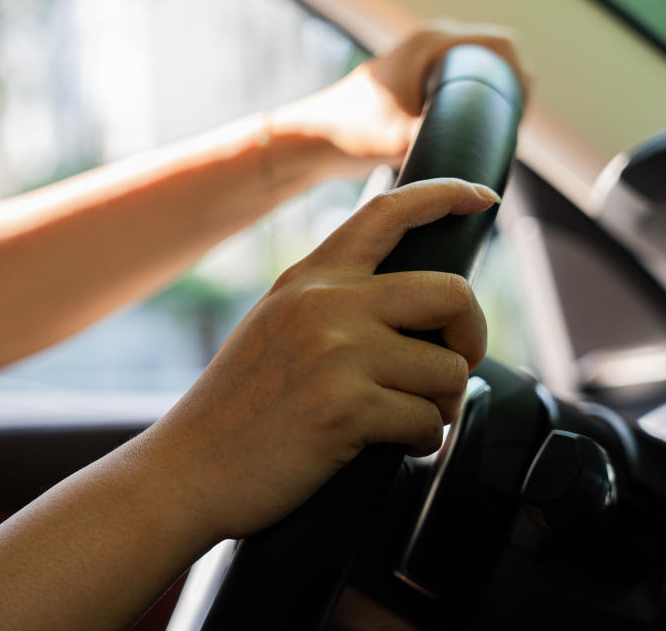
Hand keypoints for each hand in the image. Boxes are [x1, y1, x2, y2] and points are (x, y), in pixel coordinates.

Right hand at [145, 179, 494, 540]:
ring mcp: (335, 352)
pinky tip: (393, 446)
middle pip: (450, 293)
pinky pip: (428, 420)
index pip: (385, 213)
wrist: (186, 470)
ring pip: (448, 369)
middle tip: (455, 364)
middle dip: (471, 335)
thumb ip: (329, 305)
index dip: (443, 195)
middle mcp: (325, 304)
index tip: (478, 197)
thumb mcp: (273, 328)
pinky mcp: (344, 406)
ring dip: (441, 404)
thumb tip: (409, 310)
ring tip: (408, 421)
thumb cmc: (233, 411)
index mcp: (308, 281)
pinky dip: (423, 441)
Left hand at [276, 19, 529, 173]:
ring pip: (475, 72)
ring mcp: (423, 62)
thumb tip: (480, 160)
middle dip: (510, 89)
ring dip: (491, 96)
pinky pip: (458, 84)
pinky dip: (472, 102)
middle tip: (512, 129)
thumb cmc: (352, 132)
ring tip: (499, 133)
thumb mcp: (403, 137)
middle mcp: (430, 44)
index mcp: (432, 43)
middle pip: (493, 57)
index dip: (521, 77)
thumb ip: (443, 141)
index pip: (501, 46)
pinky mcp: (415, 83)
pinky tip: (476, 132)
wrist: (315, 140)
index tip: (521, 116)